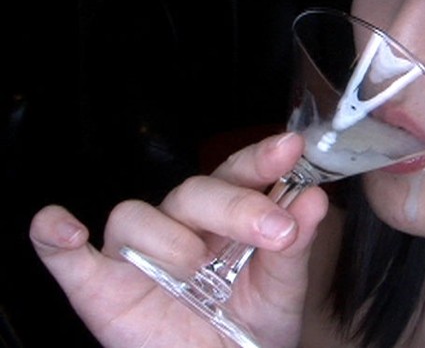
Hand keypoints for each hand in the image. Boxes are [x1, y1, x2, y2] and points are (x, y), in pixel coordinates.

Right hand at [29, 132, 328, 346]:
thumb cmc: (250, 329)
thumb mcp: (281, 290)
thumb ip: (295, 246)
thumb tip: (315, 197)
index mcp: (224, 219)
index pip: (237, 175)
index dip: (260, 159)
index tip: (291, 148)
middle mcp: (178, 226)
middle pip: (192, 191)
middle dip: (235, 206)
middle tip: (275, 231)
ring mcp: (136, 254)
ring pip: (136, 215)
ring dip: (171, 240)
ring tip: (198, 269)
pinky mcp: (98, 286)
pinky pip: (64, 256)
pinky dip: (55, 238)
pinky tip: (63, 229)